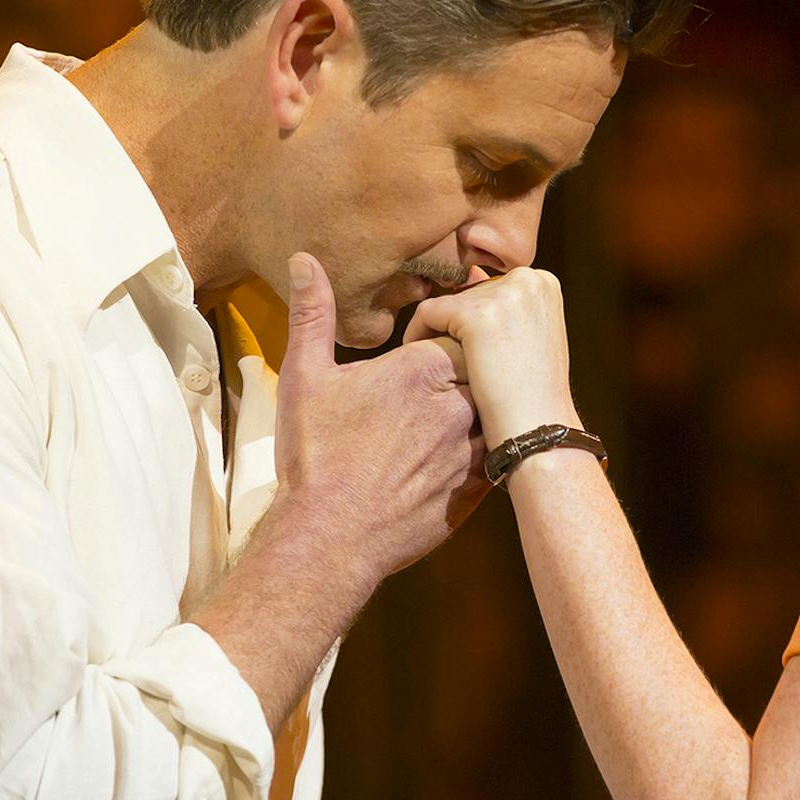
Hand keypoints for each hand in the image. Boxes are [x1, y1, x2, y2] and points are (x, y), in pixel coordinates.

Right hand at [275, 253, 489, 578]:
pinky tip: (448, 461)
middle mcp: (457, 405)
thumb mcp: (304, 378)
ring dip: (476, 416)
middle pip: (482, 371)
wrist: (329, 538)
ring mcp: (471, 448)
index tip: (417, 363)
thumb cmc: (314, 457)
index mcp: (421, 369)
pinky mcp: (477, 489)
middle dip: (464, 378)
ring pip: (493, 414)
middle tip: (429, 397)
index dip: (439, 347)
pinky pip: (495, 457)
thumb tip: (305, 260)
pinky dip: (479, 454)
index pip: (457, 336)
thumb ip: (312, 314)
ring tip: (439, 429)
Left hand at [405, 268, 578, 445]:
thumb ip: (510, 313)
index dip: (474, 320)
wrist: (540, 428)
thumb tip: (473, 289)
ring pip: (446, 303)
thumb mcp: (532, 339)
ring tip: (440, 366)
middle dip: (456, 325)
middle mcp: (527, 279)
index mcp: (542, 282)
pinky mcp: (475, 315)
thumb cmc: (534, 394)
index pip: (490, 289)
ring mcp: (503, 294)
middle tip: (450, 362)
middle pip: (467, 292)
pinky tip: (425, 366)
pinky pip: (426, 314)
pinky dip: (418, 337)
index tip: (467, 350)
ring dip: (437, 333)